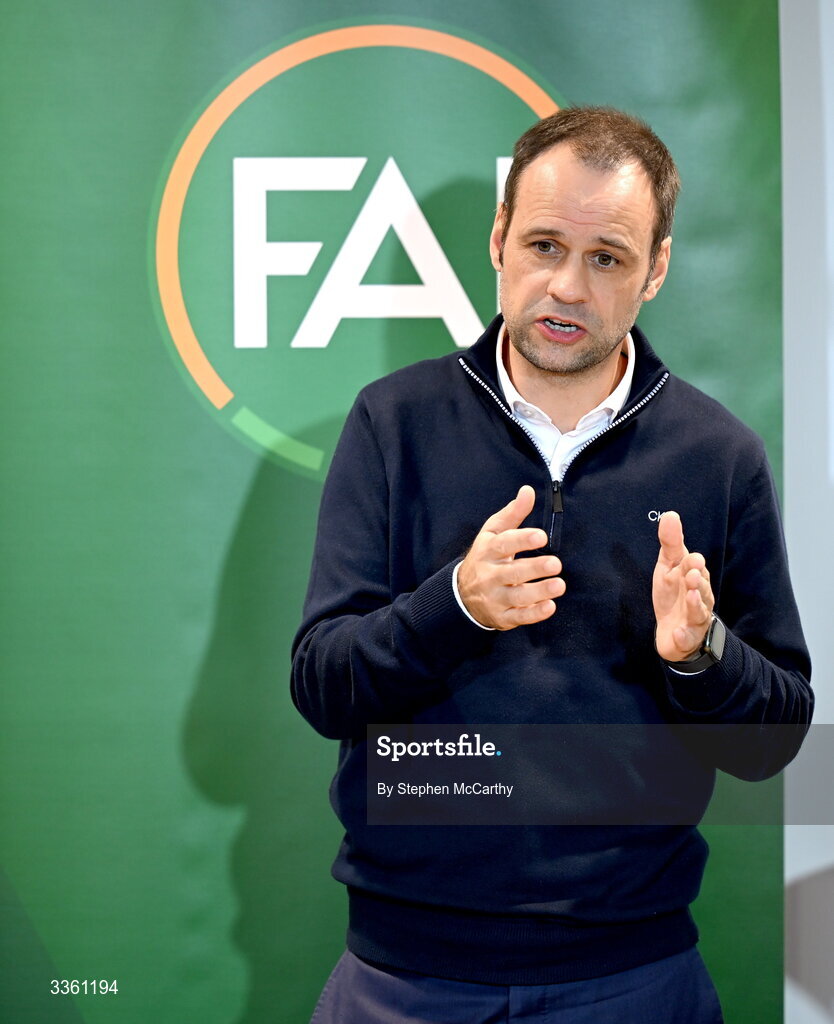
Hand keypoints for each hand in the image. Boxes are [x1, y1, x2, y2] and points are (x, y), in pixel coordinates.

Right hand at [457, 485, 564, 629]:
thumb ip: (513, 513)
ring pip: (517, 596)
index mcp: (488, 551)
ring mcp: (495, 598)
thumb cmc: (485, 557)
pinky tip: (550, 607)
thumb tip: (528, 491)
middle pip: (512, 572)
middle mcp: (490, 575)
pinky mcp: (502, 617)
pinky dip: (534, 614)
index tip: (541, 536)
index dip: (522, 540)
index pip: (504, 544)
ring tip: (559, 585)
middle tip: (556, 563)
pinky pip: (519, 617)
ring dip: (539, 592)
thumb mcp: (493, 533)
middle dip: (535, 568)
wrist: (462, 595)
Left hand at [652, 511, 714, 660]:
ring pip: (699, 612)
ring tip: (690, 596)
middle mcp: (700, 598)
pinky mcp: (687, 637)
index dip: (693, 564)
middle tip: (691, 575)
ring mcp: (695, 619)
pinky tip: (677, 632)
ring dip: (696, 605)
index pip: (696, 568)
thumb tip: (670, 514)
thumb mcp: (669, 566)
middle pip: (702, 589)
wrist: (672, 628)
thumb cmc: (674, 592)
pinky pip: (687, 638)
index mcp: (694, 577)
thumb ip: (670, 543)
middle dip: (698, 582)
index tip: (690, 558)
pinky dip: (683, 635)